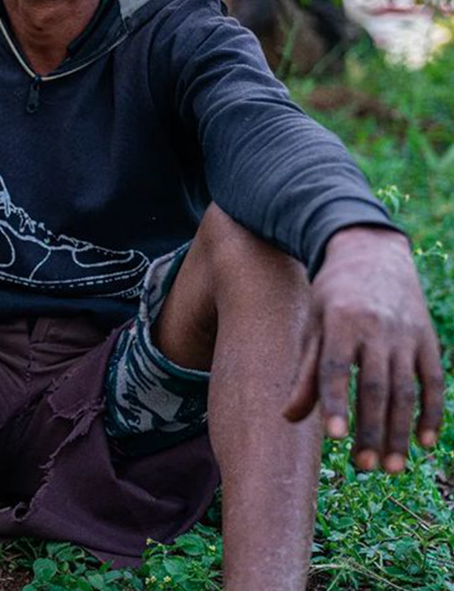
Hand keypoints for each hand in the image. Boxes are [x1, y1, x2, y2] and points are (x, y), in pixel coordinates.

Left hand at [283, 227, 443, 471]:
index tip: (335, 437)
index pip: (337, 367)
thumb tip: (289, 417)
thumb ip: (305, 372)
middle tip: (363, 465)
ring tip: (390, 466)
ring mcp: (407, 335)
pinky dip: (431, 412)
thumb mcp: (313, 325)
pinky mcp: (428, 340)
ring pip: (406, 390)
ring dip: (399, 431)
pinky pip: (433, 382)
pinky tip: (423, 442)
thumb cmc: (333, 297)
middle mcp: (377, 329)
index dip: (335, 401)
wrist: (372, 255)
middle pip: (375, 386)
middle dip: (371, 429)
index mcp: (341, 322)